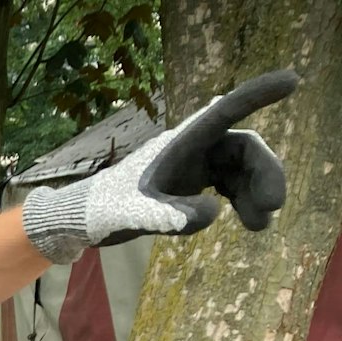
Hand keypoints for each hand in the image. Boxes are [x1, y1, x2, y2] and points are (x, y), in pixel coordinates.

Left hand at [22, 69, 296, 263]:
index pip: (224, 112)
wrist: (83, 218)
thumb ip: (167, 214)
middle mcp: (190, 147)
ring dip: (256, 192)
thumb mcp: (132, 214)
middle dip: (264, 173)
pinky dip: (244, 200)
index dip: (257, 96)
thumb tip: (213, 212)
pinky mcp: (193, 181)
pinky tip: (250, 221)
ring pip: (241, 169)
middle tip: (273, 205)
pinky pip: (231, 184)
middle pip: (243, 148)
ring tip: (260, 225)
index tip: (290, 82)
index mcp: (178, 142)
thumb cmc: (101, 209)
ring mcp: (194, 163)